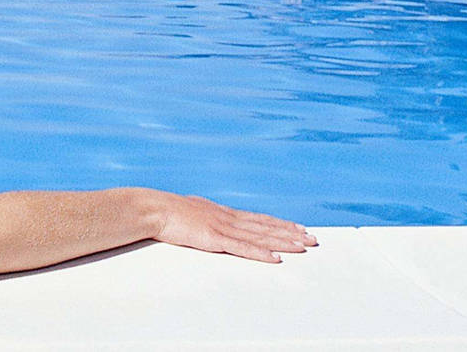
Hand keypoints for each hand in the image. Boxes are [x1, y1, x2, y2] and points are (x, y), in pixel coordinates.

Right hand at [149, 192, 317, 262]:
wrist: (153, 208)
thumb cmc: (167, 212)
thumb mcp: (192, 212)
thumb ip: (205, 218)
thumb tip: (208, 222)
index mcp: (223, 213)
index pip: (258, 219)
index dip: (280, 224)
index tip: (298, 227)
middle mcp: (228, 218)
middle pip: (266, 226)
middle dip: (291, 233)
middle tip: (313, 238)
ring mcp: (222, 227)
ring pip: (260, 236)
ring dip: (283, 242)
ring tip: (303, 246)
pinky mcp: (214, 239)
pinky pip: (242, 248)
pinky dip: (261, 253)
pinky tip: (276, 258)